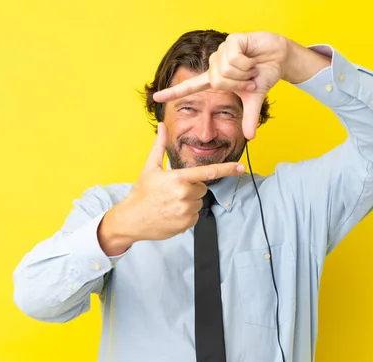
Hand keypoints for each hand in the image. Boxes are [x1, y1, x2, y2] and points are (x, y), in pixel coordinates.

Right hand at [99, 123, 244, 253]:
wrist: (131, 219)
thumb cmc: (141, 193)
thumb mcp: (150, 168)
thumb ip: (159, 146)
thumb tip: (162, 126)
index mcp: (178, 178)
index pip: (208, 172)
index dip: (227, 169)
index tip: (241, 167)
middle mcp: (184, 194)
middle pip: (202, 188)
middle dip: (191, 188)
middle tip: (172, 192)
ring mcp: (185, 211)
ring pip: (198, 202)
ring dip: (188, 202)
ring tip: (170, 203)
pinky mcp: (186, 224)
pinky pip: (194, 216)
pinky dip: (186, 216)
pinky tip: (171, 214)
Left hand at [153, 32, 289, 139]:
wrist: (279, 57)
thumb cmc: (263, 74)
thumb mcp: (254, 99)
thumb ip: (249, 117)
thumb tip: (250, 137)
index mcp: (215, 79)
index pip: (190, 87)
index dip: (173, 93)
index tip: (156, 97)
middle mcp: (215, 65)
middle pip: (217, 81)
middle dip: (238, 84)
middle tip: (250, 79)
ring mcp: (221, 51)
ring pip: (226, 70)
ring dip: (245, 73)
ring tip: (252, 67)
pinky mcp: (231, 40)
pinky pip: (234, 59)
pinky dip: (248, 63)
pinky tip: (253, 57)